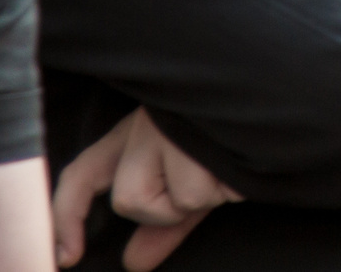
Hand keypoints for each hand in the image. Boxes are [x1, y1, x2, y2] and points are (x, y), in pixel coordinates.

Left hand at [53, 109, 241, 271]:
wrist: (273, 87)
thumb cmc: (229, 130)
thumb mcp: (191, 173)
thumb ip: (162, 221)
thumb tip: (134, 264)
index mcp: (134, 131)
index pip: (82, 175)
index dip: (67, 217)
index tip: (69, 257)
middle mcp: (147, 125)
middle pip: (131, 200)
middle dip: (168, 208)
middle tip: (202, 180)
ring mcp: (177, 126)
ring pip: (181, 199)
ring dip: (213, 192)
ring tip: (230, 159)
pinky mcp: (210, 131)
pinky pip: (218, 188)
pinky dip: (236, 184)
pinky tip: (244, 156)